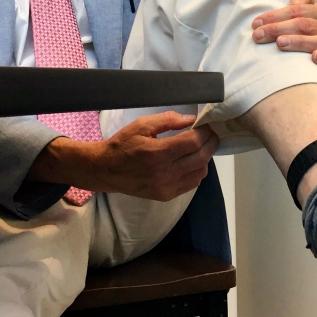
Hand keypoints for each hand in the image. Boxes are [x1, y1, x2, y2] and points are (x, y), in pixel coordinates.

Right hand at [29, 112, 218, 200]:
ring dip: (205, 158)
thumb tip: (192, 120)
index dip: (205, 132)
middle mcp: (164, 173)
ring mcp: (166, 187)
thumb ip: (168, 120)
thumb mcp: (142, 125)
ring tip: (199, 147)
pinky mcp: (166, 196)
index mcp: (157, 153)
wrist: (105, 170)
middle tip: (210, 134)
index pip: (193, 142)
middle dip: (210, 143)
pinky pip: (192, 184)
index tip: (207, 125)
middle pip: (201, 158)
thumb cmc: (122, 144)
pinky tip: (191, 161)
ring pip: (200, 172)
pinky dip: (197, 171)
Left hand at [251, 0, 316, 77]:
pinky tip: (314, 57)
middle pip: (304, 25)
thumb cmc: (305, 34)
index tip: (256, 24)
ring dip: (298, 42)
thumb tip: (291, 1)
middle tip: (258, 36)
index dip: (275, 16)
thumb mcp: (302, 14)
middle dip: (278, 29)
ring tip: (280, 43)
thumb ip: (298, 2)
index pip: (297, 10)